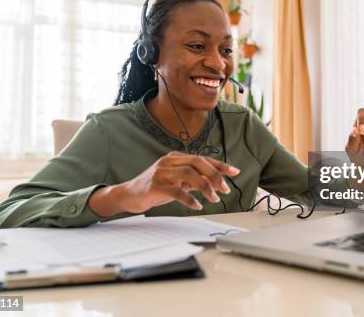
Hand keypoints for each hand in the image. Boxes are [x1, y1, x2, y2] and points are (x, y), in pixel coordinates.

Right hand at [89, 151, 237, 216]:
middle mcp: (169, 161)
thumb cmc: (155, 188)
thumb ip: (193, 179)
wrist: (128, 195)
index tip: (235, 172)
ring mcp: (161, 172)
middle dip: (215, 176)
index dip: (220, 165)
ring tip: (214, 199)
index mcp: (176, 157)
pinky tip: (197, 205)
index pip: (202, 158)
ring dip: (205, 187)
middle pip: (198, 163)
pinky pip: (176, 191)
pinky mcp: (155, 186)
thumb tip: (215, 182)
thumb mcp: (176, 180)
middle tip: (225, 190)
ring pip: (189, 175)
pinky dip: (189, 199)